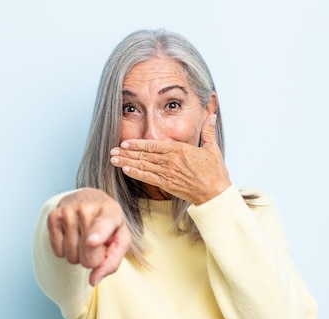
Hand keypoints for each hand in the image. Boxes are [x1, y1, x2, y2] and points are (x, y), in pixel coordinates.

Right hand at [47, 188, 130, 285]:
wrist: (89, 199)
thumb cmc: (109, 225)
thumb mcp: (120, 241)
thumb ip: (112, 262)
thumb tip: (93, 281)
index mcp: (110, 212)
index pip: (102, 226)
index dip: (97, 236)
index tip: (92, 242)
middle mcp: (87, 209)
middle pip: (87, 257)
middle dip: (92, 258)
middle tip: (96, 243)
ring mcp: (67, 211)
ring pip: (71, 257)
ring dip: (79, 255)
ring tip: (84, 238)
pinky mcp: (53, 216)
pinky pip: (58, 252)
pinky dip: (65, 251)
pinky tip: (72, 236)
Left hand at [109, 114, 230, 204]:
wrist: (216, 192)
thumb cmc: (215, 172)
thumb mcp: (212, 148)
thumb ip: (208, 131)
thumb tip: (212, 115)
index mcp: (179, 149)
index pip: (153, 145)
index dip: (137, 143)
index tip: (125, 142)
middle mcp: (171, 160)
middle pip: (144, 155)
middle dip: (127, 153)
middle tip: (112, 150)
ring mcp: (168, 173)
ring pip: (143, 166)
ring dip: (127, 162)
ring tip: (114, 159)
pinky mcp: (168, 184)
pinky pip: (149, 178)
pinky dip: (136, 174)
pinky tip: (126, 170)